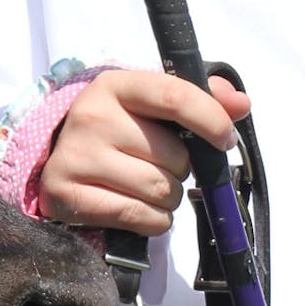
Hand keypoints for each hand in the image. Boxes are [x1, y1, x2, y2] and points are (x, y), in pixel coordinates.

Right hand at [38, 70, 248, 234]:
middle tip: (164, 165)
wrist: (63, 156)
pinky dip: (153, 220)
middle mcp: (92, 116)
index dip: (211, 120)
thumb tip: (241, 104)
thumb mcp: (154, 104)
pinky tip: (138, 207)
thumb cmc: (122, 127)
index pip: (175, 97)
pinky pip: (139, 217)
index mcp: (116, 85)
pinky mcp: (65, 194)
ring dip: (169, 198)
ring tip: (149, 186)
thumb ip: (202, 97)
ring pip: (160, 191)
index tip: (225, 140)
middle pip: (174, 156)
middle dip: (182, 169)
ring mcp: (76, 156)